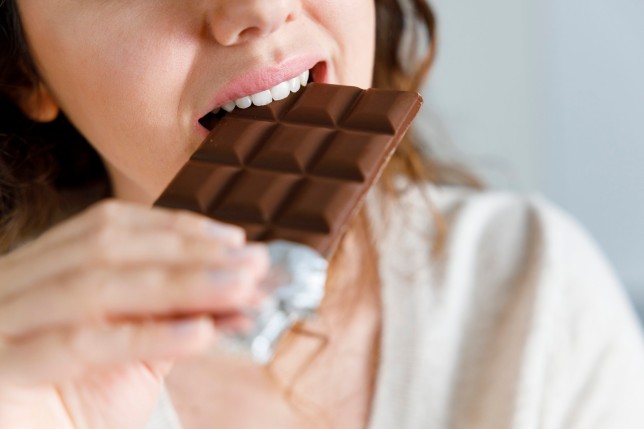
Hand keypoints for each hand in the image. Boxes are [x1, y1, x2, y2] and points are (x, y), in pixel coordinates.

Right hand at [0, 200, 268, 427]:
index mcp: (42, 268)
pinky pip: (79, 344)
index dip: (177, 228)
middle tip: (253, 264)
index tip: (234, 241)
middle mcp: (13, 283)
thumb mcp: (135, 351)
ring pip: (96, 285)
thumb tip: (241, 289)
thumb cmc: (80, 404)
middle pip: (109, 249)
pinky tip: (200, 333)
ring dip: (180, 284)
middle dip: (189, 253)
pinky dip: (145, 336)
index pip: (111, 227)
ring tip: (240, 290)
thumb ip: (173, 316)